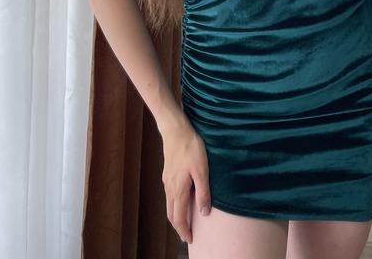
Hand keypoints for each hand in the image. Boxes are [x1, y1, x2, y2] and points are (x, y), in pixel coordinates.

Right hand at [160, 120, 211, 244]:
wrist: (176, 130)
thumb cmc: (191, 148)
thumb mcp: (202, 170)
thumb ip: (203, 192)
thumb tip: (204, 212)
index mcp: (178, 190)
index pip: (179, 218)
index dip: (184, 231)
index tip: (190, 240)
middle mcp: (169, 188)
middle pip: (171, 214)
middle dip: (179, 227)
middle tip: (188, 234)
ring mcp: (166, 181)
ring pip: (169, 205)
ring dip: (176, 216)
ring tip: (186, 221)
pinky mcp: (167, 174)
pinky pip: (169, 196)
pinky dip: (174, 205)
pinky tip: (182, 200)